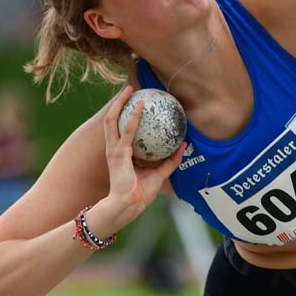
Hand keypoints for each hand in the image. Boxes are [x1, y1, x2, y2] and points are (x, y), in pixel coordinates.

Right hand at [102, 85, 184, 221]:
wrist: (128, 206)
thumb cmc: (140, 193)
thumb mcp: (159, 174)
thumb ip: (170, 160)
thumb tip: (183, 145)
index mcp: (120, 153)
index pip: (120, 128)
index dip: (125, 114)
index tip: (135, 101)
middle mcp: (114, 148)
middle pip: (112, 119)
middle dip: (118, 102)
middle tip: (130, 89)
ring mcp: (114, 150)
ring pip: (112, 120)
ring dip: (120, 103)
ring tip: (130, 89)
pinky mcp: (118, 153)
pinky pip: (127, 131)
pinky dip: (133, 117)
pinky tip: (141, 106)